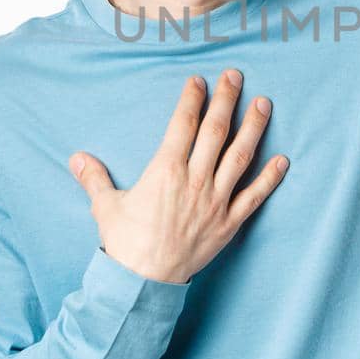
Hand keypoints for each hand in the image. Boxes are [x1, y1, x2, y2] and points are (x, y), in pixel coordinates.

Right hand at [68, 70, 287, 283]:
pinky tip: (283, 160)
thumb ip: (93, 178)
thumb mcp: (105, 206)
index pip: (183, 125)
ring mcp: (215, 201)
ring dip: (254, 128)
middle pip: (216, 131)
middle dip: (227, 100)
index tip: (199, 80)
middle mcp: (194, 180)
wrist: (143, 282)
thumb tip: (76, 158)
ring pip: (240, 156)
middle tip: (236, 76)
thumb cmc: (124, 243)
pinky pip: (255, 196)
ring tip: (264, 104)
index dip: (192, 99)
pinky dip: (270, 178)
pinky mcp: (229, 223)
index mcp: (165, 171)